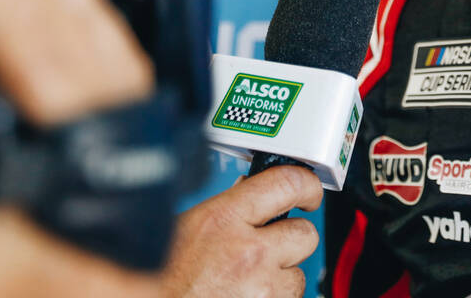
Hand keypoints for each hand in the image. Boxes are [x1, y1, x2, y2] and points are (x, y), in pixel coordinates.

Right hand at [161, 166, 322, 297]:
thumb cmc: (162, 278)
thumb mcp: (187, 229)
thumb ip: (225, 209)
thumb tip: (251, 190)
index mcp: (223, 219)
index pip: (287, 183)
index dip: (306, 185)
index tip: (308, 191)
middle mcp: (248, 252)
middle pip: (305, 233)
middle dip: (292, 239)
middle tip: (271, 247)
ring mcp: (262, 287)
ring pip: (298, 274)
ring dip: (281, 277)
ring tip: (247, 282)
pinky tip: (245, 296)